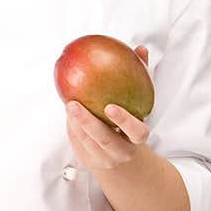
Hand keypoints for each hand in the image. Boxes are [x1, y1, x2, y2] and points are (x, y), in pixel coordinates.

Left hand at [64, 46, 150, 170]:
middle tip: (73, 103)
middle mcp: (122, 152)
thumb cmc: (130, 122)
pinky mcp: (88, 161)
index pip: (137, 132)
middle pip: (105, 139)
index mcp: (137, 138)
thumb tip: (140, 50)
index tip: (111, 107)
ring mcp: (104, 159)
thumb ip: (141, 77)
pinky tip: (68, 112)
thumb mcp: (139, 103)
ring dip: (75, 123)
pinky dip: (72, 127)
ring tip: (68, 103)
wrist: (121, 156)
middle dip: (88, 122)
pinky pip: (77, 143)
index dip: (124, 121)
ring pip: (87, 142)